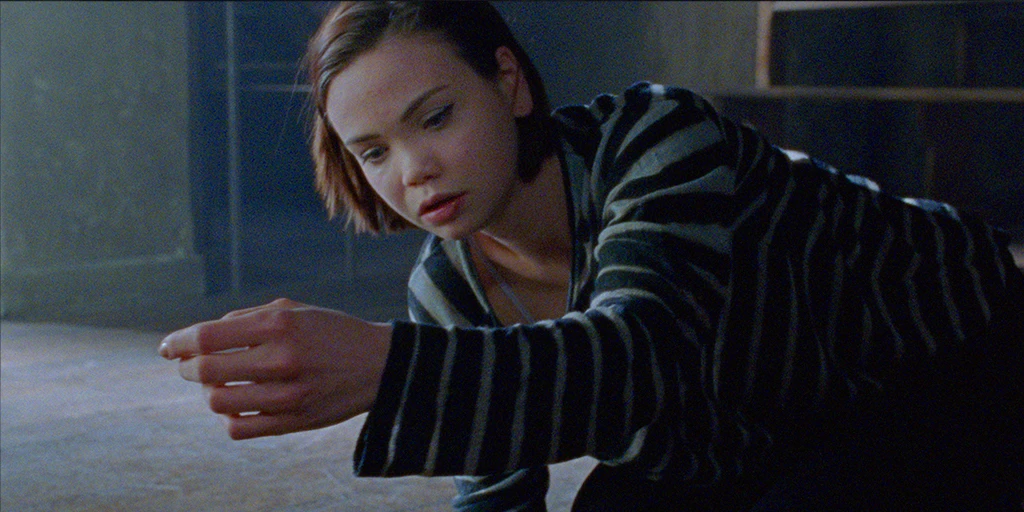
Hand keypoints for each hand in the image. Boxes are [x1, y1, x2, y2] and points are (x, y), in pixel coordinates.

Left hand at [159, 298, 392, 439]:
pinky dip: (228, 419)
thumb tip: (200, 337)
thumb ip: (247, 318)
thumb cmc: (332, 332)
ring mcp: (289, 394)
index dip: (178, 343)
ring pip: (219, 403)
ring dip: (209, 394)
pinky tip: (236, 406)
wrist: (381, 365)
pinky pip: (240, 429)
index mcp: (280, 325)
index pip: (208, 337)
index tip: (167, 348)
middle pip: (207, 371)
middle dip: (188, 369)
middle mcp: (283, 359)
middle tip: (189, 367)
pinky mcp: (295, 421)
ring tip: (218, 386)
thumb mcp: (295, 311)